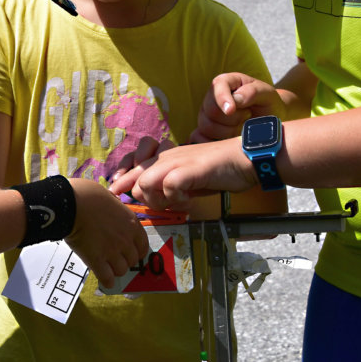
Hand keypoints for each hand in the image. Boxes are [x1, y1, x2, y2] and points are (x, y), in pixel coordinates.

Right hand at [64, 178, 148, 288]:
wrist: (74, 203)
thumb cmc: (90, 196)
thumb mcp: (112, 199)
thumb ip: (117, 211)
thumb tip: (114, 212)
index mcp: (132, 224)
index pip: (143, 246)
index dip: (137, 251)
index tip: (131, 253)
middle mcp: (125, 240)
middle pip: (133, 260)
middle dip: (126, 261)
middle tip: (116, 259)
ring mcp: (112, 251)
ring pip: (121, 271)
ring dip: (116, 270)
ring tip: (108, 267)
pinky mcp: (96, 260)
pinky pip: (107, 278)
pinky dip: (107, 281)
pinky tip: (105, 280)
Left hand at [109, 139, 256, 210]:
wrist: (244, 158)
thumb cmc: (219, 169)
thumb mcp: (189, 178)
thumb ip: (171, 185)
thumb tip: (155, 199)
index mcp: (166, 157)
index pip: (135, 169)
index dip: (123, 182)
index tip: (116, 193)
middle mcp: (168, 157)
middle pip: (137, 182)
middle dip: (148, 200)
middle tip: (169, 204)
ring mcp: (178, 161)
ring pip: (146, 184)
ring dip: (160, 200)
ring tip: (180, 202)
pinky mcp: (190, 169)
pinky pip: (169, 186)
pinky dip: (176, 198)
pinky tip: (189, 199)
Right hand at [191, 73, 285, 143]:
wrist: (268, 121)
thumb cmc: (267, 104)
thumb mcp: (267, 94)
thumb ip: (252, 92)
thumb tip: (236, 99)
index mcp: (225, 82)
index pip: (217, 87)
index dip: (222, 99)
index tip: (231, 110)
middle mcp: (211, 98)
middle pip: (211, 111)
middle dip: (232, 119)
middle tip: (247, 117)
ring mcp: (205, 116)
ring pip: (207, 127)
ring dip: (228, 132)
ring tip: (242, 127)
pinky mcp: (204, 132)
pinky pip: (200, 139)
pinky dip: (215, 143)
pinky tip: (229, 141)